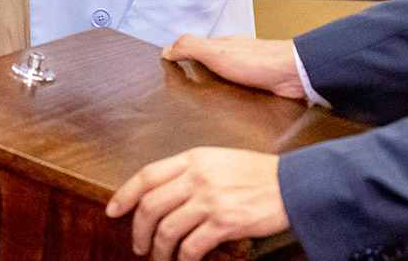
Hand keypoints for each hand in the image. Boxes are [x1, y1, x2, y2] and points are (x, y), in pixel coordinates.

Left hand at [105, 147, 288, 260]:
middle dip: (138, 230)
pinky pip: (191, 246)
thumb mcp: (220, 161)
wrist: (294, 184)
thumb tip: (162, 195)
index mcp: (193, 158)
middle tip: (139, 245)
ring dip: (159, 250)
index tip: (113, 211)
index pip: (147, 175)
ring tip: (161, 259)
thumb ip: (191, 172)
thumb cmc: (259, 174)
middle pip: (150, 206)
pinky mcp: (224, 222)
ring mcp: (210, 199)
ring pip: (167, 230)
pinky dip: (183, 259)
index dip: (124, 195)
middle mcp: (197, 176)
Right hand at [164, 35, 307, 100]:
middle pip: (209, 68)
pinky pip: (239, 98)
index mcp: (221, 48)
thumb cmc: (259, 61)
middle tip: (180, 96)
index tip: (167, 70)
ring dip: (214, 94)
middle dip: (196, 80)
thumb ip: (191, 47)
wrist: (293, 76)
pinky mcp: (259, 94)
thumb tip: (166, 49)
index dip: (180, 59)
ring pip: (224, 84)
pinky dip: (230, 103)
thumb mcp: (215, 52)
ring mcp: (247, 77)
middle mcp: (234, 60)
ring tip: (199, 111)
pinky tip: (226, 114)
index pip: (195, 50)